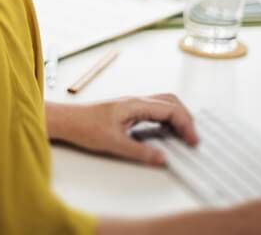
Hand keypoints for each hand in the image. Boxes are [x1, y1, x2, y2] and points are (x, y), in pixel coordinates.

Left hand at [47, 94, 197, 165]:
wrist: (67, 121)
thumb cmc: (84, 127)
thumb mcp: (113, 144)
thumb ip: (139, 151)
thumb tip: (162, 158)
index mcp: (136, 104)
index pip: (170, 109)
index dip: (185, 124)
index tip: (192, 140)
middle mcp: (137, 101)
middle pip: (171, 102)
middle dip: (186, 118)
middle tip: (193, 138)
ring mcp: (133, 104)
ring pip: (164, 104)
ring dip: (178, 117)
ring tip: (184, 135)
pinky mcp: (129, 111)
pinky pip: (155, 110)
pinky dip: (167, 119)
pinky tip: (167, 132)